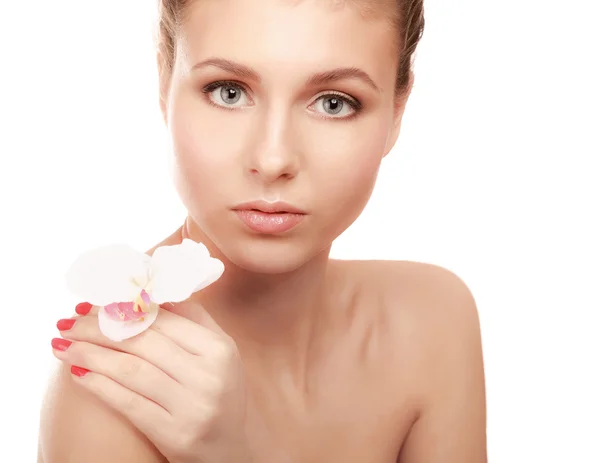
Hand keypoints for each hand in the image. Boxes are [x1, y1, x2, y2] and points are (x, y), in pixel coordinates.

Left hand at [51, 302, 251, 462]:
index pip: (164, 320)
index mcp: (219, 349)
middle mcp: (208, 376)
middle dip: (99, 328)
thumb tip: (152, 294)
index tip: (93, 305)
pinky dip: (99, 385)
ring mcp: (193, 406)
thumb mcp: (219, 354)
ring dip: (90, 354)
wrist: (227, 450)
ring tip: (62, 344)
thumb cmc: (218, 394)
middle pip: (143, 342)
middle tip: (68, 322)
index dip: (124, 309)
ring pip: (131, 370)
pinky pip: (128, 403)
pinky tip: (77, 372)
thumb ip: (194, 320)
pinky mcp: (175, 434)